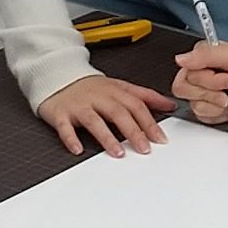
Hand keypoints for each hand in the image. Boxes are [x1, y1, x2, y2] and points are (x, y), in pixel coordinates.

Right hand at [36, 73, 173, 156]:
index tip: (160, 139)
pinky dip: (71, 138)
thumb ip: (145, 96)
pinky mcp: (60, 113)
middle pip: (118, 112)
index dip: (149, 122)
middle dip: (133, 131)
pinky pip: (65, 126)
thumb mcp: (119, 86)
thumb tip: (170, 104)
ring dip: (107, 137)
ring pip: (94, 120)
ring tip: (118, 152)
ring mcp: (79, 105)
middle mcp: (97, 97)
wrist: (57, 75)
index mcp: (114, 91)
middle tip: (144, 148)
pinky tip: (78, 149)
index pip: (136, 105)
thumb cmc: (90, 86)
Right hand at [172, 41, 227, 125]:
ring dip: (219, 105)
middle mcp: (198, 75)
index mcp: (200, 58)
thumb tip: (181, 59)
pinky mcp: (206, 109)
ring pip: (195, 105)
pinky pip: (203, 117)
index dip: (207, 80)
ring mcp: (201, 93)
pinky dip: (220, 114)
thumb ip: (206, 55)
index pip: (186, 73)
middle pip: (185, 90)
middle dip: (213, 93)